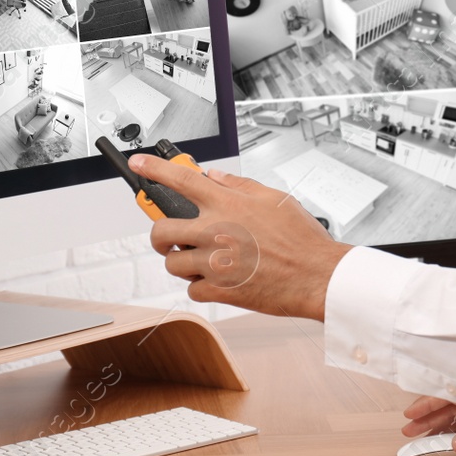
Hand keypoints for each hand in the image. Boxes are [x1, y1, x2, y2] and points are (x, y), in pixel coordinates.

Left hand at [134, 155, 351, 320]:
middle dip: (159, 234)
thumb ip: (239, 185)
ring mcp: (213, 263)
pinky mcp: (219, 290)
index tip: (140, 165)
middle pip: (160, 230)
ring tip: (200, 261)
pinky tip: (217, 280)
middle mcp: (214, 231)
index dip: (153, 169)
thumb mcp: (275, 198)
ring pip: (171, 264)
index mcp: (227, 204)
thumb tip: (215, 175)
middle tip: (169, 238)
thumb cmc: (302, 239)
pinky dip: (200, 286)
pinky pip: (191, 290)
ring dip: (180, 262)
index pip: (180, 178)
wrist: (316, 275)